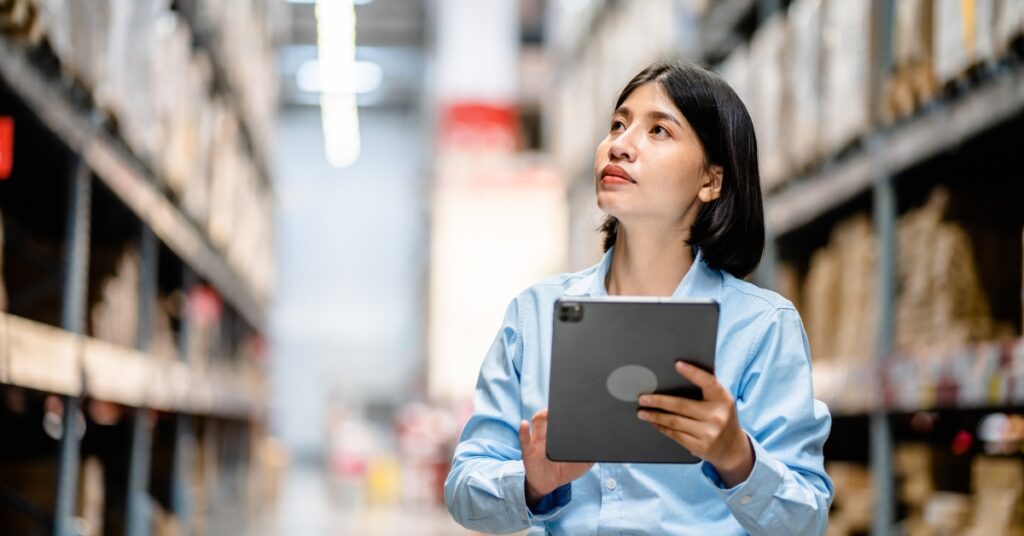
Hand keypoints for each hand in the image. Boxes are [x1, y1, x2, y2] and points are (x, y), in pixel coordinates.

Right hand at [518, 410, 592, 506]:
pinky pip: (524, 439)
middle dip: (556, 408)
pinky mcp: (529, 451)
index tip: (578, 404)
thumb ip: (593, 454)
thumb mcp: (583, 463)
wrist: (549, 484)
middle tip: (563, 405)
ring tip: (546, 413)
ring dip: (542, 416)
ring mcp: (538, 440)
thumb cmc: (565, 469)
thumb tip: (605, 446)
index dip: (569, 409)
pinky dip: (523, 431)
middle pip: (552, 414)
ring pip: (538, 422)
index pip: (564, 417)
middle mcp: (550, 432)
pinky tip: (524, 424)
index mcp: (562, 433)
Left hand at [636, 361, 753, 486]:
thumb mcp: (721, 401)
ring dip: (655, 416)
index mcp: (723, 399)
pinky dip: (662, 427)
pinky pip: (675, 435)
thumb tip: (686, 364)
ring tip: (642, 411)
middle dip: (658, 401)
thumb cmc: (721, 416)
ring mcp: (709, 433)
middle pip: (682, 405)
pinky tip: (654, 422)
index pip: (708, 382)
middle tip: (642, 398)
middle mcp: (717, 416)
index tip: (677, 364)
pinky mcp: (700, 447)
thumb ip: (708, 385)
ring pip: (675, 421)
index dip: (693, 372)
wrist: (732, 448)